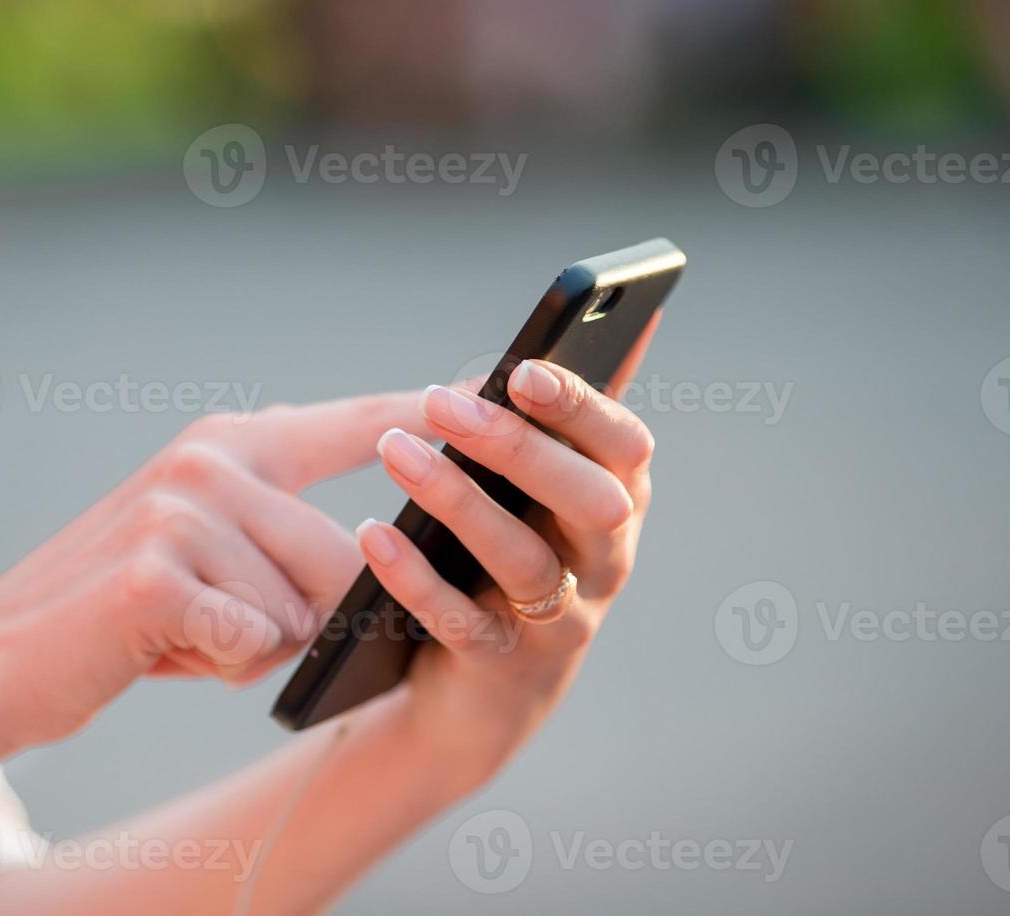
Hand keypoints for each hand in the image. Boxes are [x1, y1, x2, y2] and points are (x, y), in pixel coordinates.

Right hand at [0, 392, 429, 752]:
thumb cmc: (121, 612)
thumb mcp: (203, 546)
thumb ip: (281, 526)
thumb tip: (380, 549)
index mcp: (230, 443)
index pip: (355, 424)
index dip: (424, 416)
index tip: (493, 396)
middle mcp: (210, 459)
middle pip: (344, 553)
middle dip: (304, 616)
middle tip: (218, 621)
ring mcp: (181, 510)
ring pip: (300, 609)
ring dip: (255, 644)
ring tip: (180, 630)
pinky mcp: (156, 574)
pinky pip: (250, 641)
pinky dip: (217, 664)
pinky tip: (159, 646)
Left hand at [354, 318, 659, 784]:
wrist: (484, 695)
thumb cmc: (515, 557)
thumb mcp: (551, 487)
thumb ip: (578, 413)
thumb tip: (637, 313)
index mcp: (618, 503)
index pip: (626, 448)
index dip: (582, 407)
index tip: (523, 368)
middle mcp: (605, 564)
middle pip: (589, 503)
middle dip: (520, 449)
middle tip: (442, 402)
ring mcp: (561, 624)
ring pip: (524, 563)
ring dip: (460, 502)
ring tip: (397, 451)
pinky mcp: (504, 670)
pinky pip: (462, 624)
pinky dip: (417, 579)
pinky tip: (372, 536)